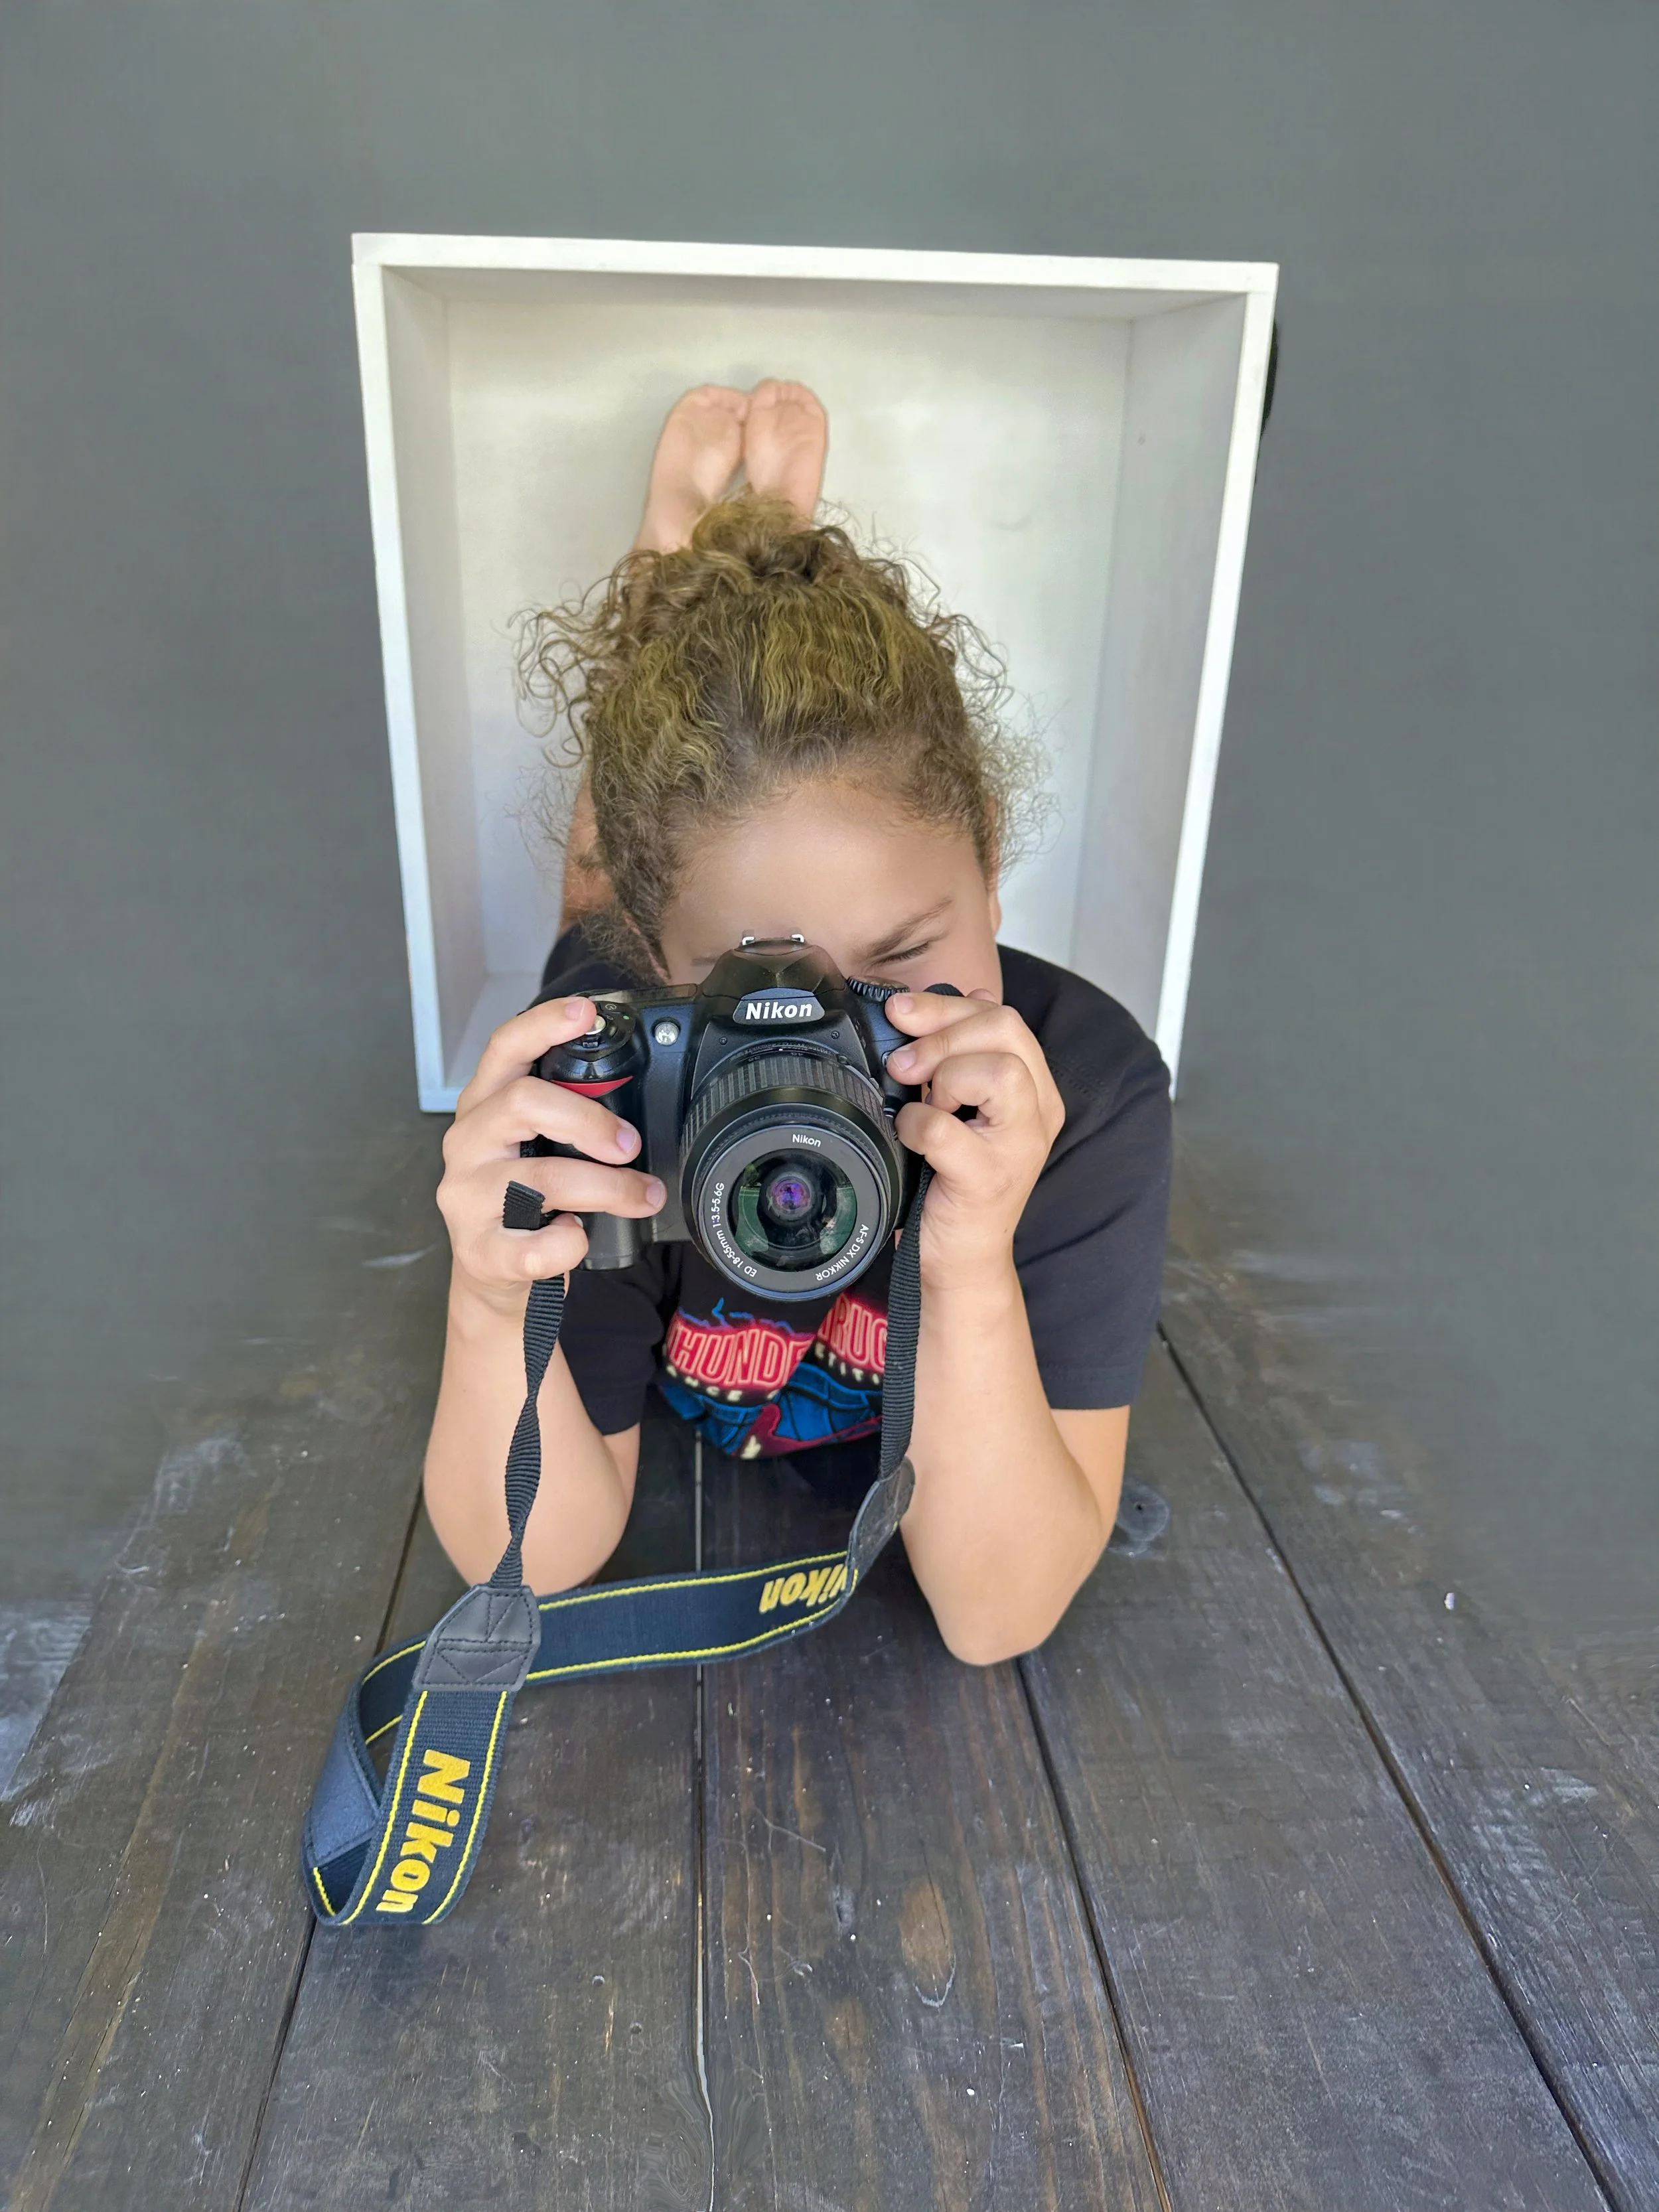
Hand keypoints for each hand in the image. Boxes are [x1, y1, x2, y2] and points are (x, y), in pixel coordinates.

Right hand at [437, 997, 664, 1315]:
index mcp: (484, 1108)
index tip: (584, 1010)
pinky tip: (577, 1236)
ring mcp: (467, 1198)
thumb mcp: (537, 1148)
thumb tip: (636, 1107)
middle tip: (630, 1145)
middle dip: (590, 1120)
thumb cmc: (524, 1203)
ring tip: (643, 1196)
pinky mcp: (480, 1251)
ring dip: (608, 1188)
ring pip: (542, 1179)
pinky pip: (534, 1246)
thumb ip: (567, 1119)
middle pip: (523, 1103)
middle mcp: (467, 1144)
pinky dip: (569, 1242)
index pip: (504, 1049)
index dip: (543, 1024)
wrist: (494, 1278)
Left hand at [883, 991, 1065, 1281]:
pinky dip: (916, 1124)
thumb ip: (968, 1055)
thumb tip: (963, 996)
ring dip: (943, 1076)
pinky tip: (909, 1136)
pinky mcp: (987, 1181)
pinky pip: (946, 1130)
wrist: (962, 1256)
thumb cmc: (956, 1179)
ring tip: (919, 1100)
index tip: (900, 1012)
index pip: (1003, 1017)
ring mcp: (1018, 1148)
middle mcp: (1039, 1114)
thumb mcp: (966, 1106)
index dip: (946, 1007)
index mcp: (1036, 1089)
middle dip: (942, 1034)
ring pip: (997, 1072)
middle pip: (1005, 1031)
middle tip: (903, 1063)